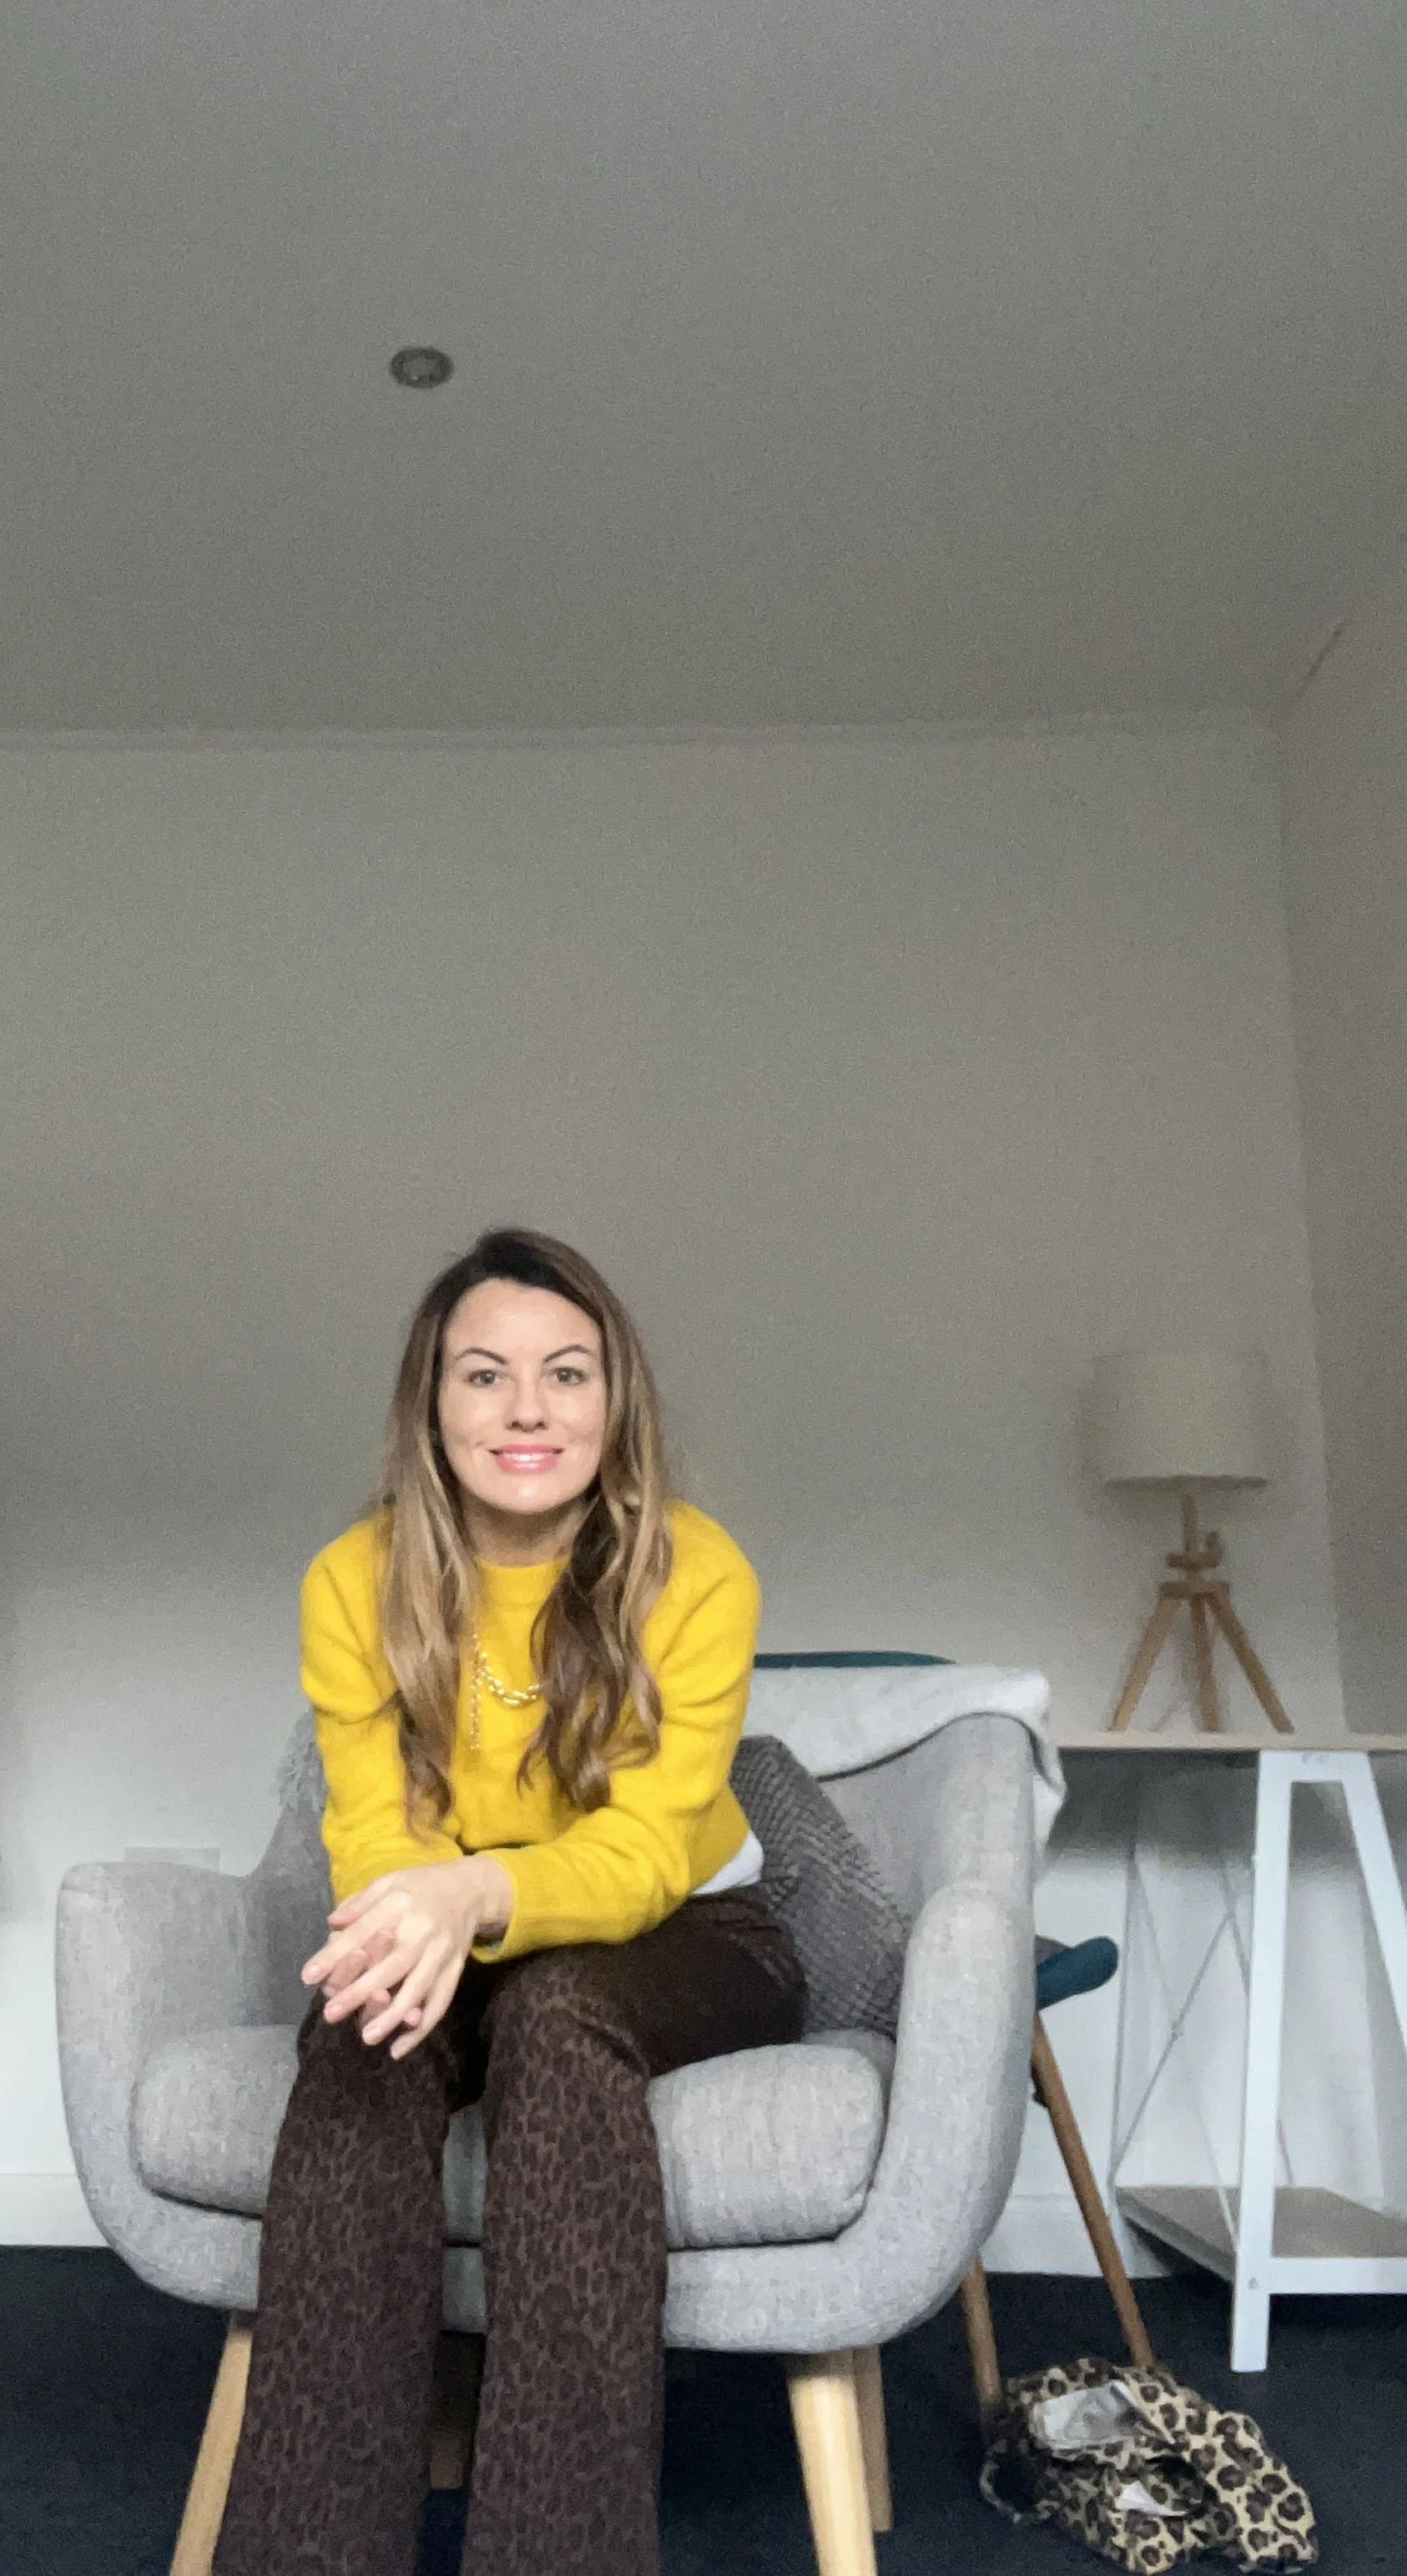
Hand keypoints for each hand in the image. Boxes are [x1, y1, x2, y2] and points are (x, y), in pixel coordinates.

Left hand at [301, 1856, 513, 2058]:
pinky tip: (399, 2049)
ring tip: (367, 2036)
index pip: (362, 1933)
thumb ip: (359, 1903)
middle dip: (360, 1992)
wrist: (470, 1889)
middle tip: (331, 2014)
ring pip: (418, 1989)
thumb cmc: (419, 1887)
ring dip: (392, 2016)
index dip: (335, 1955)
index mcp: (399, 1905)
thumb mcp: (388, 1882)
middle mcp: (422, 1930)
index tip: (309, 1976)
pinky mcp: (455, 1969)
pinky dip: (422, 2028)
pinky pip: (440, 2003)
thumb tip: (332, 1924)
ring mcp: (441, 1952)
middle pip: (390, 1966)